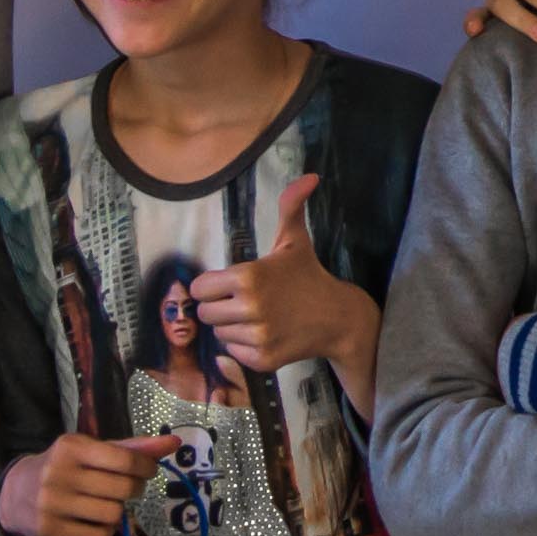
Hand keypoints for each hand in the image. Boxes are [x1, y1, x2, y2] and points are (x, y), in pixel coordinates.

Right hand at [0, 433, 180, 535]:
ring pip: (112, 514)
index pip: (125, 460)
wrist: (16, 494)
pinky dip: (105, 530)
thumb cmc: (65, 467)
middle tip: (127, 487)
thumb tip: (174, 442)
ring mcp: (52, 503)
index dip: (146, 468)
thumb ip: (132, 448)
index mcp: (72, 447)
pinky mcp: (50, 530)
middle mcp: (59, 473)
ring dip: (118, 511)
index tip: (149, 470)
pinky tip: (95, 520)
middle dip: (134, 489)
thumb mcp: (92, 451)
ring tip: (108, 503)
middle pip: (122, 489)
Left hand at [192, 175, 377, 378]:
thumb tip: (310, 176)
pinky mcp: (263, 359)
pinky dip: (244, 345)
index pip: (199, 288)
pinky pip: (233, 352)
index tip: (229, 284)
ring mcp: (257, 336)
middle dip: (219, 306)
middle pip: (205, 313)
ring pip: (219, 333)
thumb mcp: (295, 240)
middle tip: (244, 301)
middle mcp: (250, 307)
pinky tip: (265, 333)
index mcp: (248, 276)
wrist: (337, 318)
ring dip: (232, 326)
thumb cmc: (308, 276)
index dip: (211, 285)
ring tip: (257, 317)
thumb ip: (291, 206)